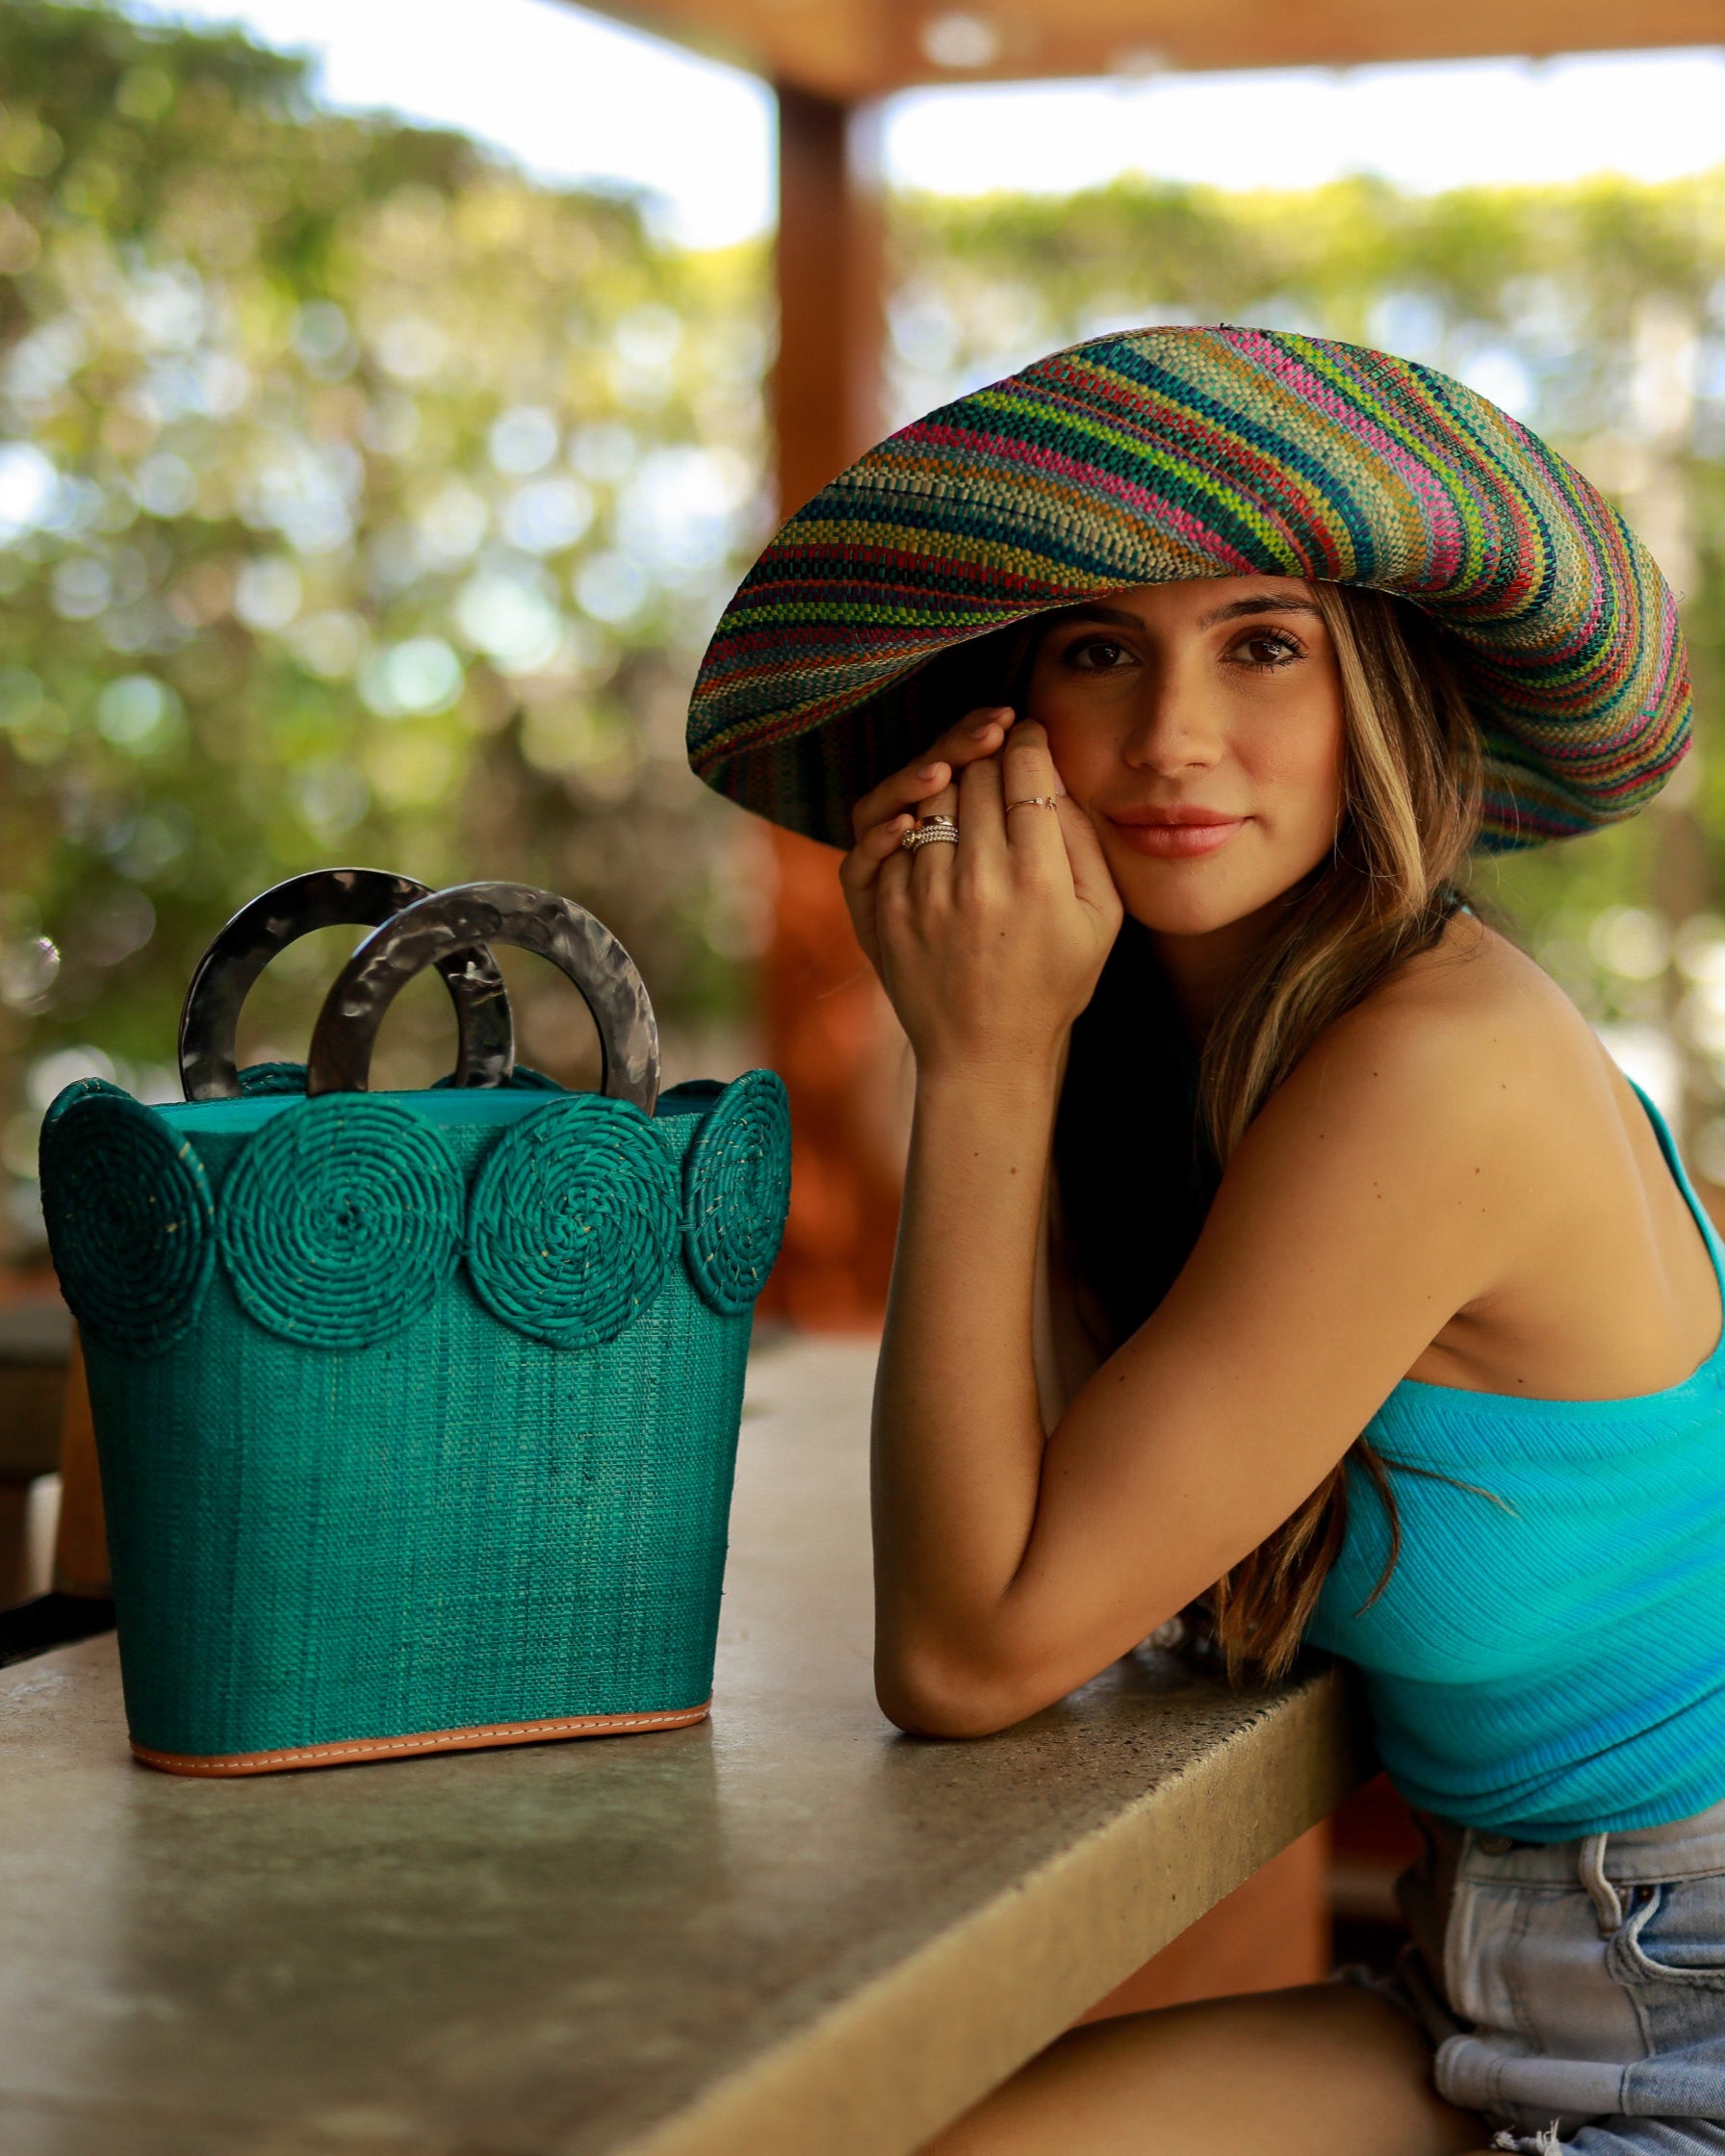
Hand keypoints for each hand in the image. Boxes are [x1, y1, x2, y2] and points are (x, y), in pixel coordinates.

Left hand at [840, 711, 1122, 1080]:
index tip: (1028, 734)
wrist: (985, 1052)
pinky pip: (886, 832)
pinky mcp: (883, 907)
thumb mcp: (1101, 916)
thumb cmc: (1054, 982)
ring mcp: (921, 893)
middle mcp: (975, 880)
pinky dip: (905, 816)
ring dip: (945, 775)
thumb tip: (1051, 772)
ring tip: (965, 778)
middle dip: (989, 750)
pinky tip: (926, 820)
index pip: (1024, 770)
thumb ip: (1082, 839)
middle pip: (974, 773)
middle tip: (999, 750)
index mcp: (1036, 879)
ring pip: (927, 794)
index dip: (1027, 739)